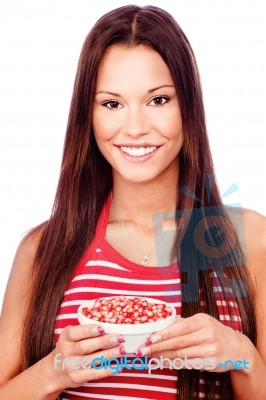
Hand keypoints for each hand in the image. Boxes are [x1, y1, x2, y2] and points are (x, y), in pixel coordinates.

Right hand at [47, 324, 125, 389]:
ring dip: (109, 355)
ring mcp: (72, 365)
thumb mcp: (69, 337)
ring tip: (122, 350)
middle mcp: (67, 351)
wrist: (54, 372)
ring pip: (92, 360)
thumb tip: (108, 325)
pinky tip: (117, 366)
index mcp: (66, 337)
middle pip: (86, 346)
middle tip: (119, 337)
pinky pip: (94, 374)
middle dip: (104, 341)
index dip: (89, 330)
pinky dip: (107, 370)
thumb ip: (84, 331)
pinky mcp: (78, 377)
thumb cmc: (67, 348)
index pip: (76, 333)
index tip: (102, 328)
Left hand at [136, 313, 253, 372]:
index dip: (162, 334)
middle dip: (157, 347)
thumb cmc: (214, 331)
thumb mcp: (201, 322)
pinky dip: (173, 363)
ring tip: (150, 356)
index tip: (149, 339)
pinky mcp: (210, 363)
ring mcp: (209, 349)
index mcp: (202, 320)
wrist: (236, 347)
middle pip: (177, 342)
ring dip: (162, 356)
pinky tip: (163, 362)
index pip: (178, 328)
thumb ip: (182, 322)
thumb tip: (160, 322)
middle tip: (143, 350)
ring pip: (180, 354)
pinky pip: (187, 364)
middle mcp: (207, 334)